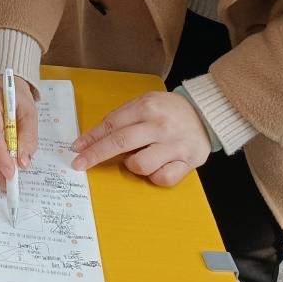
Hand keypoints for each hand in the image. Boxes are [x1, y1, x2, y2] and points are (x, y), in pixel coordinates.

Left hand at [70, 91, 210, 186]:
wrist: (206, 114)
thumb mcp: (144, 103)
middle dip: (96, 155)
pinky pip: (162, 178)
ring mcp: (175, 144)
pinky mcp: (188, 162)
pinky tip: (157, 165)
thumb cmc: (168, 110)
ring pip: (140, 164)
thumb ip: (122, 117)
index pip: (112, 125)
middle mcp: (160, 125)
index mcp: (147, 107)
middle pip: (121, 142)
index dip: (92, 138)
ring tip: (140, 156)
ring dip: (132, 165)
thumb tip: (93, 137)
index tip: (77, 149)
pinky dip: (154, 176)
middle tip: (81, 163)